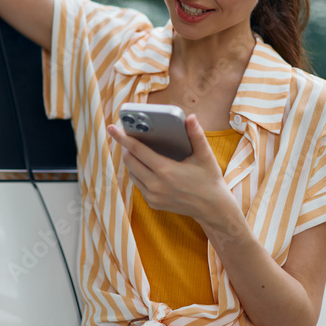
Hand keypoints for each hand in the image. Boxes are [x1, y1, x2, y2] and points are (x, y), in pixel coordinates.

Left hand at [107, 113, 231, 222]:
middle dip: (126, 148)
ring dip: (132, 161)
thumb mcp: (205, 156)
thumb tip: (190, 117)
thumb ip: (196, 135)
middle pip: (130, 161)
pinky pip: (138, 184)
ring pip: (132, 173)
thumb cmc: (209, 179)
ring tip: (136, 150)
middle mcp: (156, 185)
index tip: (112, 128)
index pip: (137, 150)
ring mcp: (153, 196)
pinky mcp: (153, 203)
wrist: (213, 208)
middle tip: (128, 137)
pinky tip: (145, 166)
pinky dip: (138, 173)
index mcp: (166, 171)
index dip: (123, 138)